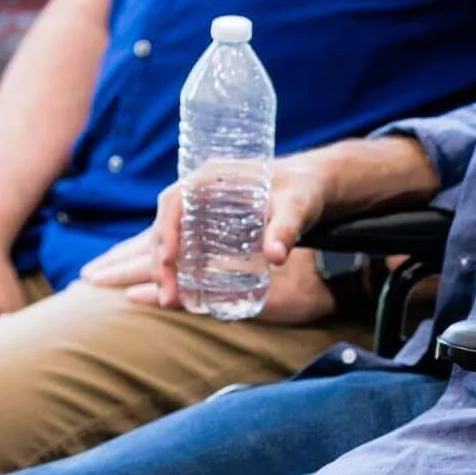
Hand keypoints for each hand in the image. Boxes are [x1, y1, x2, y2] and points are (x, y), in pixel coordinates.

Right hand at [139, 156, 332, 309]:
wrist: (312, 187)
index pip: (175, 200)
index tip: (169, 261)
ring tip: (171, 298)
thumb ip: (286, 229)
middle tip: (168, 295)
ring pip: (173, 236)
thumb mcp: (298, 207)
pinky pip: (186, 244)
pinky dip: (181, 266)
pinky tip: (184, 290)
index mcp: (213, 176)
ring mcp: (204, 208)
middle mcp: (202, 190)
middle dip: (163, 260)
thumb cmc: (304, 190)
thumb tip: (275, 257)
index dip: (166, 230)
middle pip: (167, 223)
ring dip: (168, 267)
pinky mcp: (211, 224)